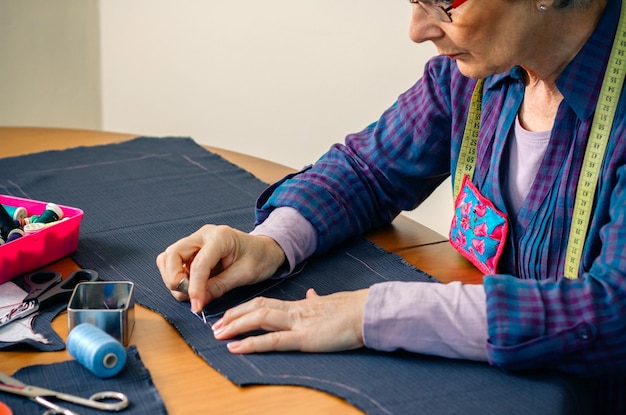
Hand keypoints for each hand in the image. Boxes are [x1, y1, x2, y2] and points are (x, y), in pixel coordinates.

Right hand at [156, 224, 285, 311]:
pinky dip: (176, 276)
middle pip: (172, 255)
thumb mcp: (244, 275)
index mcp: (220, 237)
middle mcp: (203, 235)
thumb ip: (219, 287)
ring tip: (191, 292)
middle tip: (189, 297)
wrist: (265, 250)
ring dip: (173, 278)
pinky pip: (173, 262)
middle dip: (174, 279)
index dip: (194, 288)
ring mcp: (195, 241)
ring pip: (168, 258)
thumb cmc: (259, 258)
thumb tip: (198, 302)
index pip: (198, 264)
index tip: (196, 306)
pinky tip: (191, 285)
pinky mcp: (192, 250)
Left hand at [212, 288, 369, 352]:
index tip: (230, 315)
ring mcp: (298, 323)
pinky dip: (251, 343)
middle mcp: (295, 311)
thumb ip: (317, 300)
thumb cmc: (353, 310)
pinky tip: (236, 348)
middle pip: (257, 307)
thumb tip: (311, 295)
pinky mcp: (304, 338)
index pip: (266, 302)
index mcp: (300, 305)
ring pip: (260, 318)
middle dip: (234, 316)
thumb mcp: (330, 302)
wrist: (368, 312)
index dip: (245, 308)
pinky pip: (273, 340)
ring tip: (218, 334)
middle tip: (215, 326)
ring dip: (236, 325)